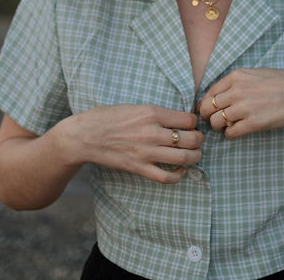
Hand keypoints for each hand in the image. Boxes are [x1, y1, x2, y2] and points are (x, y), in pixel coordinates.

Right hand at [58, 104, 202, 183]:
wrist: (85, 136)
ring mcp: (145, 152)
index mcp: (151, 113)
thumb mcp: (134, 106)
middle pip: (191, 139)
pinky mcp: (138, 168)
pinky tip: (180, 171)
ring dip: (194, 158)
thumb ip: (156, 113)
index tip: (192, 125)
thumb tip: (177, 119)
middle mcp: (151, 132)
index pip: (188, 119)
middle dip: (199, 140)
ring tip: (194, 155)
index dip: (194, 122)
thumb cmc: (107, 117)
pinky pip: (166, 176)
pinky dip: (178, 176)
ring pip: (183, 158)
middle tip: (197, 140)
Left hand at [197, 68, 283, 138]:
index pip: (209, 93)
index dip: (206, 105)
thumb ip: (239, 82)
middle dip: (208, 117)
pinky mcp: (254, 124)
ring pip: (216, 122)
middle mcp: (237, 90)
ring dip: (219, 127)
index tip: (209, 111)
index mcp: (237, 76)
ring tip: (228, 127)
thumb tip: (222, 95)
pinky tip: (239, 131)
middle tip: (216, 122)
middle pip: (207, 108)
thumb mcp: (258, 74)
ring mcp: (245, 107)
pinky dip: (230, 135)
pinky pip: (230, 133)